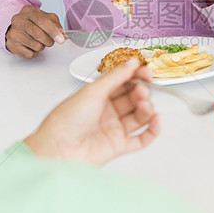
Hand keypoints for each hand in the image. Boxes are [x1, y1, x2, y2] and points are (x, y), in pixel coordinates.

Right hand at [5, 5, 64, 58]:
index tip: (61, 39)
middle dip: (49, 40)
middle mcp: (18, 20)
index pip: (42, 20)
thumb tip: (62, 34)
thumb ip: (56, 24)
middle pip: (38, 34)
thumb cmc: (33, 23)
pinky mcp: (12, 45)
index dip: (53, 31)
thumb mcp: (46, 18)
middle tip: (50, 41)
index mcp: (28, 11)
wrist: (17, 29)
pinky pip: (30, 54)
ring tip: (39, 41)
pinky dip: (35, 52)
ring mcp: (13, 33)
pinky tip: (31, 46)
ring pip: (35, 45)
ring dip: (42, 46)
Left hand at [24, 59, 160, 164]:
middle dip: (141, 92)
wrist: (58, 149)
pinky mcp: (118, 146)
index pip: (123, 83)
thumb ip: (116, 77)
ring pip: (138, 117)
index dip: (136, 77)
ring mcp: (113, 129)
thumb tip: (132, 63)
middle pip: (132, 99)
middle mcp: (106, 111)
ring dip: (146, 109)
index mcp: (97, 96)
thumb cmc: (66, 120)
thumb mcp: (93, 91)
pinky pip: (141, 139)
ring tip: (145, 104)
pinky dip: (152, 130)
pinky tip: (156, 120)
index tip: (146, 72)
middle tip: (143, 89)